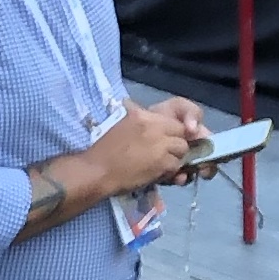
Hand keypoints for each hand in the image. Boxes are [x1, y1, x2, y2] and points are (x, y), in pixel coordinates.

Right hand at [87, 97, 204, 200]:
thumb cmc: (103, 151)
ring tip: (160, 165)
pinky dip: (169, 172)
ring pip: (181, 150)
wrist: (97, 171)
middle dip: (176, 144)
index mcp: (143, 115)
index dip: (172, 132)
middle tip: (165, 154)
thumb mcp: (120, 124)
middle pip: (181, 133)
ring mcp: (160, 144)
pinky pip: (176, 166)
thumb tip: (132, 105)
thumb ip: (135, 116)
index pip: (172, 120)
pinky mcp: (162, 163)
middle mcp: (154, 126)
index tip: (166, 141)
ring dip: (174, 158)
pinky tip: (156, 174)